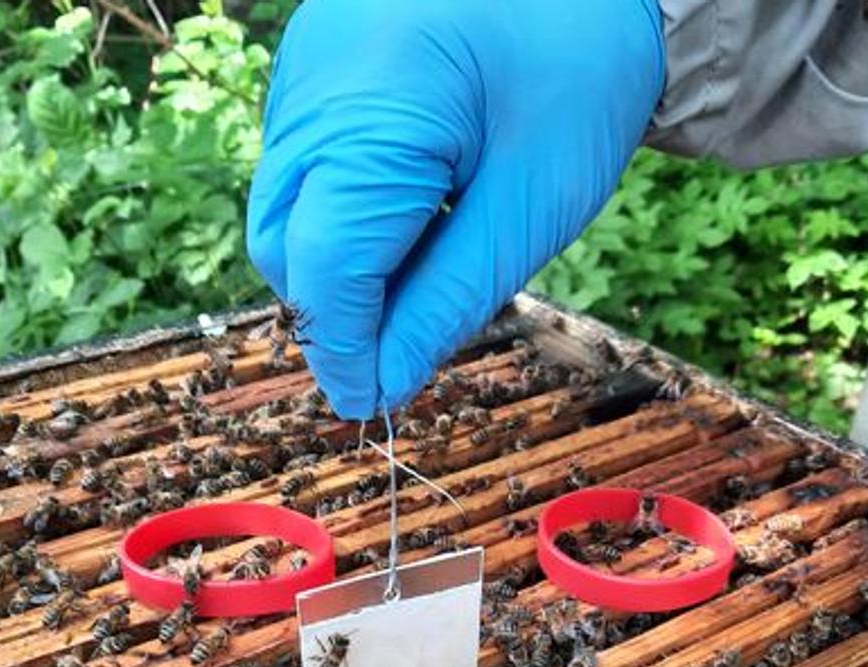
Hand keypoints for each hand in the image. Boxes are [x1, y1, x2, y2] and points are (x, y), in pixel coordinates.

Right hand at [247, 0, 664, 418]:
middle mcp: (313, 85)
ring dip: (336, 260)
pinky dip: (341, 209)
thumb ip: (449, 298)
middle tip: (397, 348)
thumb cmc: (582, 69)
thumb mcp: (534, 202)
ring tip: (417, 272)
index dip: (344, 347)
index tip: (371, 403)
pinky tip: (409, 210)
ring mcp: (305, 67)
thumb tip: (384, 380)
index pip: (325, 266)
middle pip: (284, 241)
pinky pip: (303, 162)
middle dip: (334, 309)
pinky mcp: (314, 62)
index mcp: (373, 111)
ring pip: (284, 205)